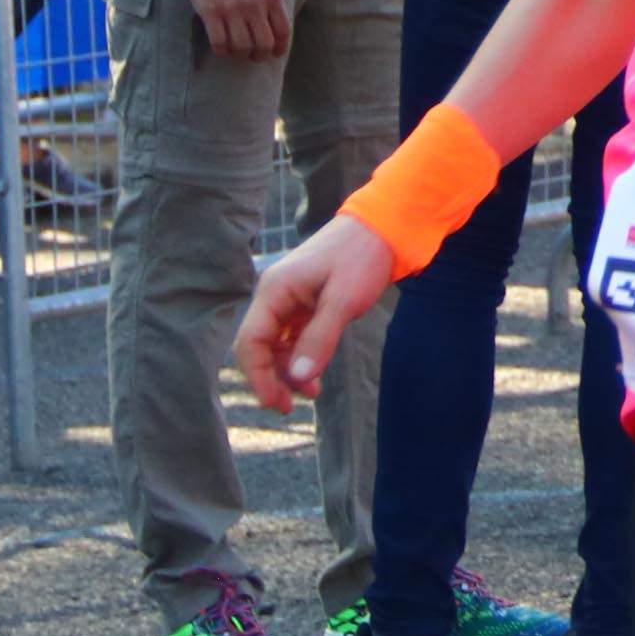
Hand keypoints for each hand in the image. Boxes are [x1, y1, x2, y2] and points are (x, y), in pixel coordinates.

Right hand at [181, 0, 290, 59]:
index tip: (275, 54)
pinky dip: (222, 50)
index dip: (280, 48)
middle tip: (253, 55)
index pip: (283, 32)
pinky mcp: (210, 10)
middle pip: (263, 45)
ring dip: (240, 55)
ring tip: (237, 51)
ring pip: (241, 47)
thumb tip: (274, 23)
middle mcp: (255, 4)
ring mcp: (232, 8)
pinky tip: (222, 46)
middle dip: (259, 56)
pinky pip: (219, 42)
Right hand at [234, 215, 395, 409]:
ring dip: (288, 371)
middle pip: (258, 347)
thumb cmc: (362, 257)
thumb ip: (319, 338)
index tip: (277, 402)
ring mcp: (289, 300)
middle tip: (290, 406)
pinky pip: (294, 339)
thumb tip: (298, 378)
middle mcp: (275, 296)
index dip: (258, 376)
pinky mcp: (306, 305)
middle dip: (271, 378)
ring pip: (276, 346)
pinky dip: (301, 358)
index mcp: (274, 291)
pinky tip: (315, 377)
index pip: (250, 342)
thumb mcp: (343, 300)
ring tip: (311, 394)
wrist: (384, 228)